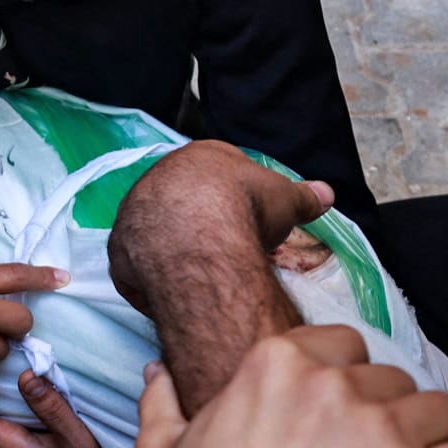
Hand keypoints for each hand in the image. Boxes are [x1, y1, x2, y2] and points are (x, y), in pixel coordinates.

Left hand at [107, 139, 329, 313]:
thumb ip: (305, 195)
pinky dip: (155, 277)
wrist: (200, 236)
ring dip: (175, 249)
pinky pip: (138, 265)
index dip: (236, 197)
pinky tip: (179, 289)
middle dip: (204, 223)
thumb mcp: (285, 197)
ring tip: (205, 272)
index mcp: (197, 157)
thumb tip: (326, 194)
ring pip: (156, 232)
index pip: (215, 174)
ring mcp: (134, 214)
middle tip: (228, 248)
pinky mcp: (120, 250)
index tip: (248, 218)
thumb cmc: (245, 205)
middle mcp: (158, 179)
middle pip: (182, 202)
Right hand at [135, 327, 447, 447]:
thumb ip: (161, 408)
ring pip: (446, 416)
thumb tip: (158, 372)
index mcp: (271, 368)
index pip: (343, 345)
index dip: (352, 388)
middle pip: (396, 381)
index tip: (351, 427)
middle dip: (394, 422)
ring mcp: (384, 436)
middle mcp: (332, 388)